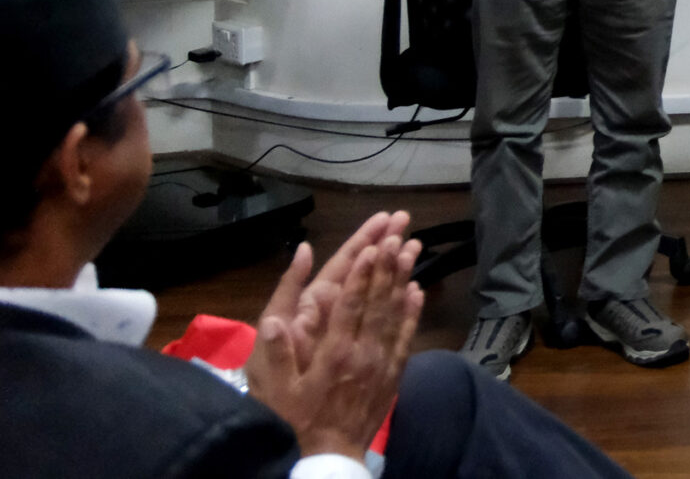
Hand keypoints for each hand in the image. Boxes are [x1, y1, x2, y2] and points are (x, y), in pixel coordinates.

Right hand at [246, 211, 424, 461]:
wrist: (329, 457)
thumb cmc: (295, 420)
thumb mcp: (275, 391)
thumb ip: (274, 354)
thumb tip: (272, 320)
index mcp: (334, 352)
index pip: (351, 305)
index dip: (363, 274)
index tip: (373, 245)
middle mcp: (363, 352)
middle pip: (379, 301)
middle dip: (388, 265)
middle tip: (399, 233)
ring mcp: (382, 363)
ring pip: (396, 313)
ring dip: (403, 279)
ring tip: (413, 249)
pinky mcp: (393, 374)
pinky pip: (405, 337)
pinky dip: (412, 312)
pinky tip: (417, 291)